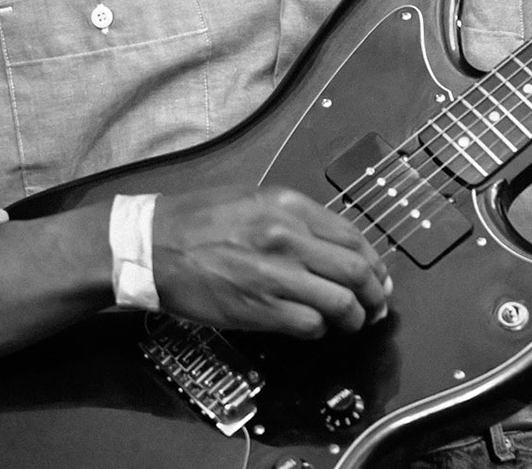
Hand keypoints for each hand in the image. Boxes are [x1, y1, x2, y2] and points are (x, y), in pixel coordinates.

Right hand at [152, 185, 390, 338]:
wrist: (152, 245)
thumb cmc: (199, 220)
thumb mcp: (254, 200)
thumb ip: (296, 218)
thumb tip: (334, 244)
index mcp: (289, 205)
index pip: (353, 235)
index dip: (374, 261)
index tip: (379, 275)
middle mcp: (288, 236)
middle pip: (355, 270)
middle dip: (375, 293)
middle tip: (377, 304)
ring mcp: (275, 274)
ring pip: (340, 302)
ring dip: (354, 317)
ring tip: (353, 322)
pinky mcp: (259, 308)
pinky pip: (310, 325)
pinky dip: (321, 330)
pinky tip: (316, 328)